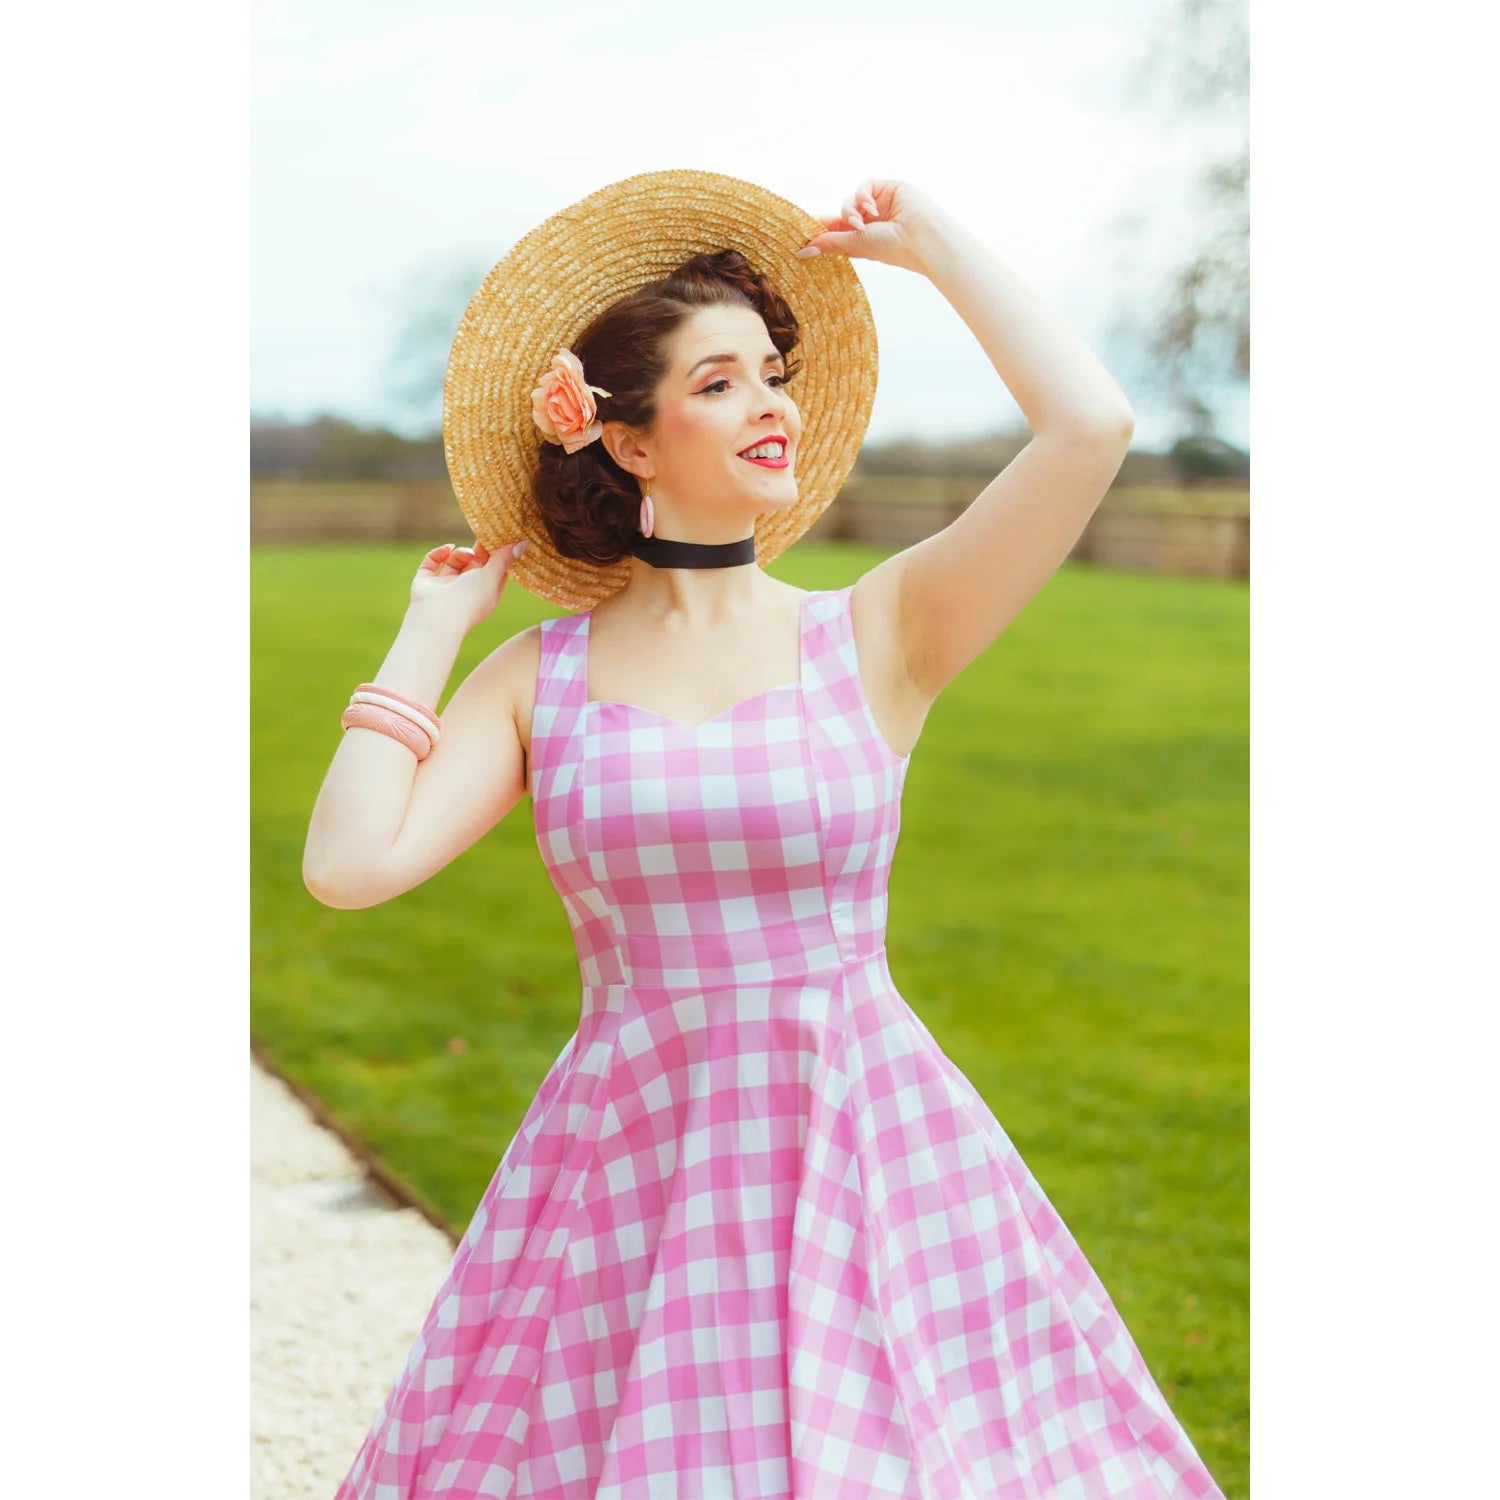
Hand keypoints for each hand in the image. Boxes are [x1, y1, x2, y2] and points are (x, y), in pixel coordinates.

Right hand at [409, 537, 527, 633]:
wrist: (438, 616)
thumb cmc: (470, 599)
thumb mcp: (492, 576)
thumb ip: (504, 559)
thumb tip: (524, 544)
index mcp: (485, 592)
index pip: (494, 570)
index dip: (497, 554)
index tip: (500, 537)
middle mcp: (465, 589)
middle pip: (473, 563)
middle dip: (478, 549)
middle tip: (483, 533)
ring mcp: (445, 586)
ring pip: (454, 560)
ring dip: (460, 553)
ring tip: (466, 554)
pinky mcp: (426, 582)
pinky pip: (432, 562)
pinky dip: (439, 553)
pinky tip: (447, 549)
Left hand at [794, 179, 944, 274]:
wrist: (922, 237)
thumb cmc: (893, 247)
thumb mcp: (856, 245)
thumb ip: (829, 243)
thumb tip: (801, 251)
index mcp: (864, 239)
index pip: (836, 231)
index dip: (819, 230)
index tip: (799, 233)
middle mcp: (871, 222)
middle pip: (841, 215)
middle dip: (836, 221)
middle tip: (832, 227)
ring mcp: (879, 205)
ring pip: (850, 201)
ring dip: (850, 211)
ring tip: (861, 223)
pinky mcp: (887, 189)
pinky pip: (864, 187)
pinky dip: (863, 196)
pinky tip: (871, 208)